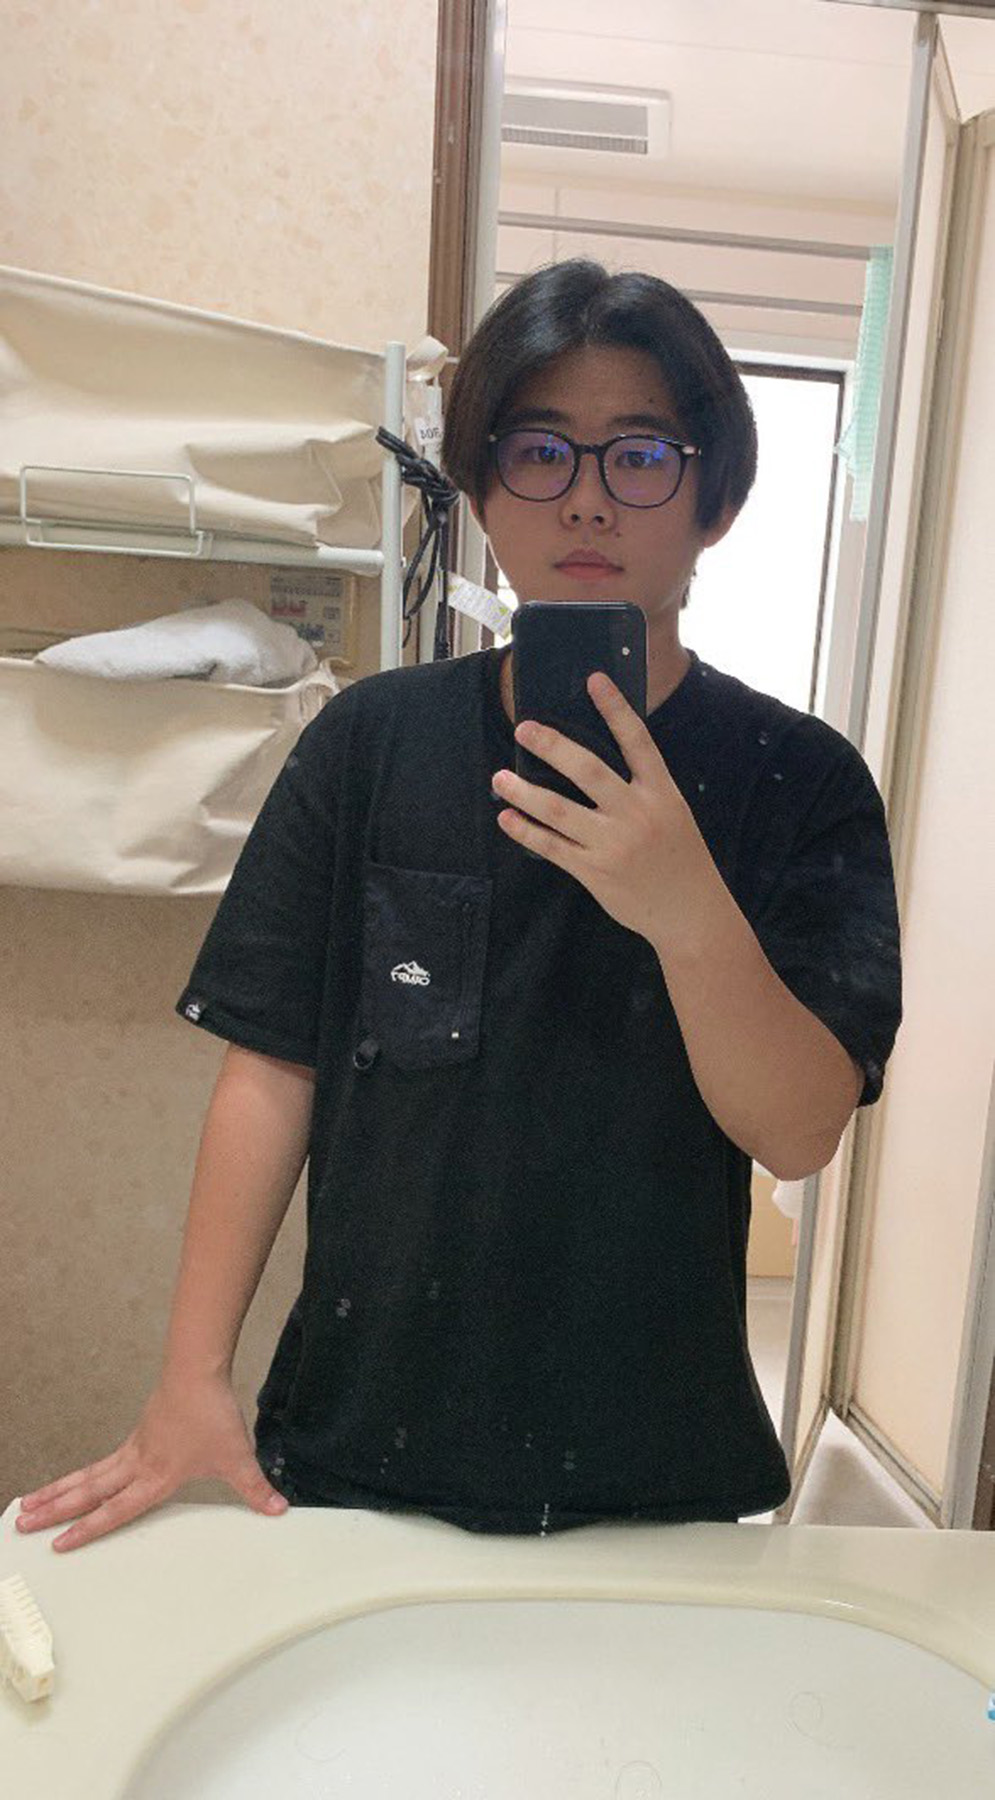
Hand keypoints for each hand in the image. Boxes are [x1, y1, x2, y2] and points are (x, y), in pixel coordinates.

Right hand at [14, 1371, 286, 1551]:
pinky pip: (102, 1462)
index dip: (87, 1529)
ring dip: (57, 1491)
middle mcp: (137, 1465)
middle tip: (21, 1524)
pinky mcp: (138, 1434)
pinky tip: (73, 1483)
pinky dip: (81, 1475)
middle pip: (87, 1492)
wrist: (197, 1369)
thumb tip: (279, 1510)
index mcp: (155, 1477)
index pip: (114, 1510)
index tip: (59, 1545)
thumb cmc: (213, 1413)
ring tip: (28, 1504)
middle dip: (54, 1511)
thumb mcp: (238, 1457)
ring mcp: (134, 1448)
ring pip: (88, 1476)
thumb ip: (257, 1489)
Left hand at [491, 671, 714, 949]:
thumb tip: (592, 763)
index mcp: (662, 793)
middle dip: (552, 746)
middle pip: (588, 770)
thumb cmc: (680, 859)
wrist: (690, 913)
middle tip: (524, 728)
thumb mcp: (672, 813)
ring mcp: (614, 844)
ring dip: (525, 791)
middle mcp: (637, 813)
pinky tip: (508, 819)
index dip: (615, 708)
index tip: (594, 679)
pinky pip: (552, 846)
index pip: (637, 741)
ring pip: (560, 810)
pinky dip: (526, 831)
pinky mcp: (595, 872)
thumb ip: (640, 788)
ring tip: (500, 777)